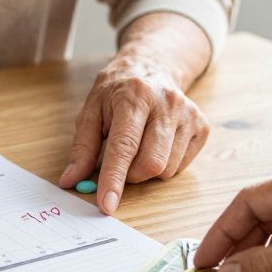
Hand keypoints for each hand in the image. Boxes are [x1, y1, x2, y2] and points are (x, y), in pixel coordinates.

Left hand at [60, 51, 209, 215]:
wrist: (152, 67)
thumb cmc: (117, 92)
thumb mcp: (91, 111)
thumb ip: (82, 148)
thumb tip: (70, 181)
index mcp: (135, 96)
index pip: (124, 147)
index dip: (113, 179)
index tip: (107, 205)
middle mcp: (167, 103)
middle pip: (151, 164)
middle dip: (130, 176)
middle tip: (120, 161)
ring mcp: (189, 115)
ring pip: (167, 169)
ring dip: (146, 171)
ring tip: (139, 147)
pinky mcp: (202, 127)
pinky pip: (180, 167)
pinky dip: (164, 166)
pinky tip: (157, 144)